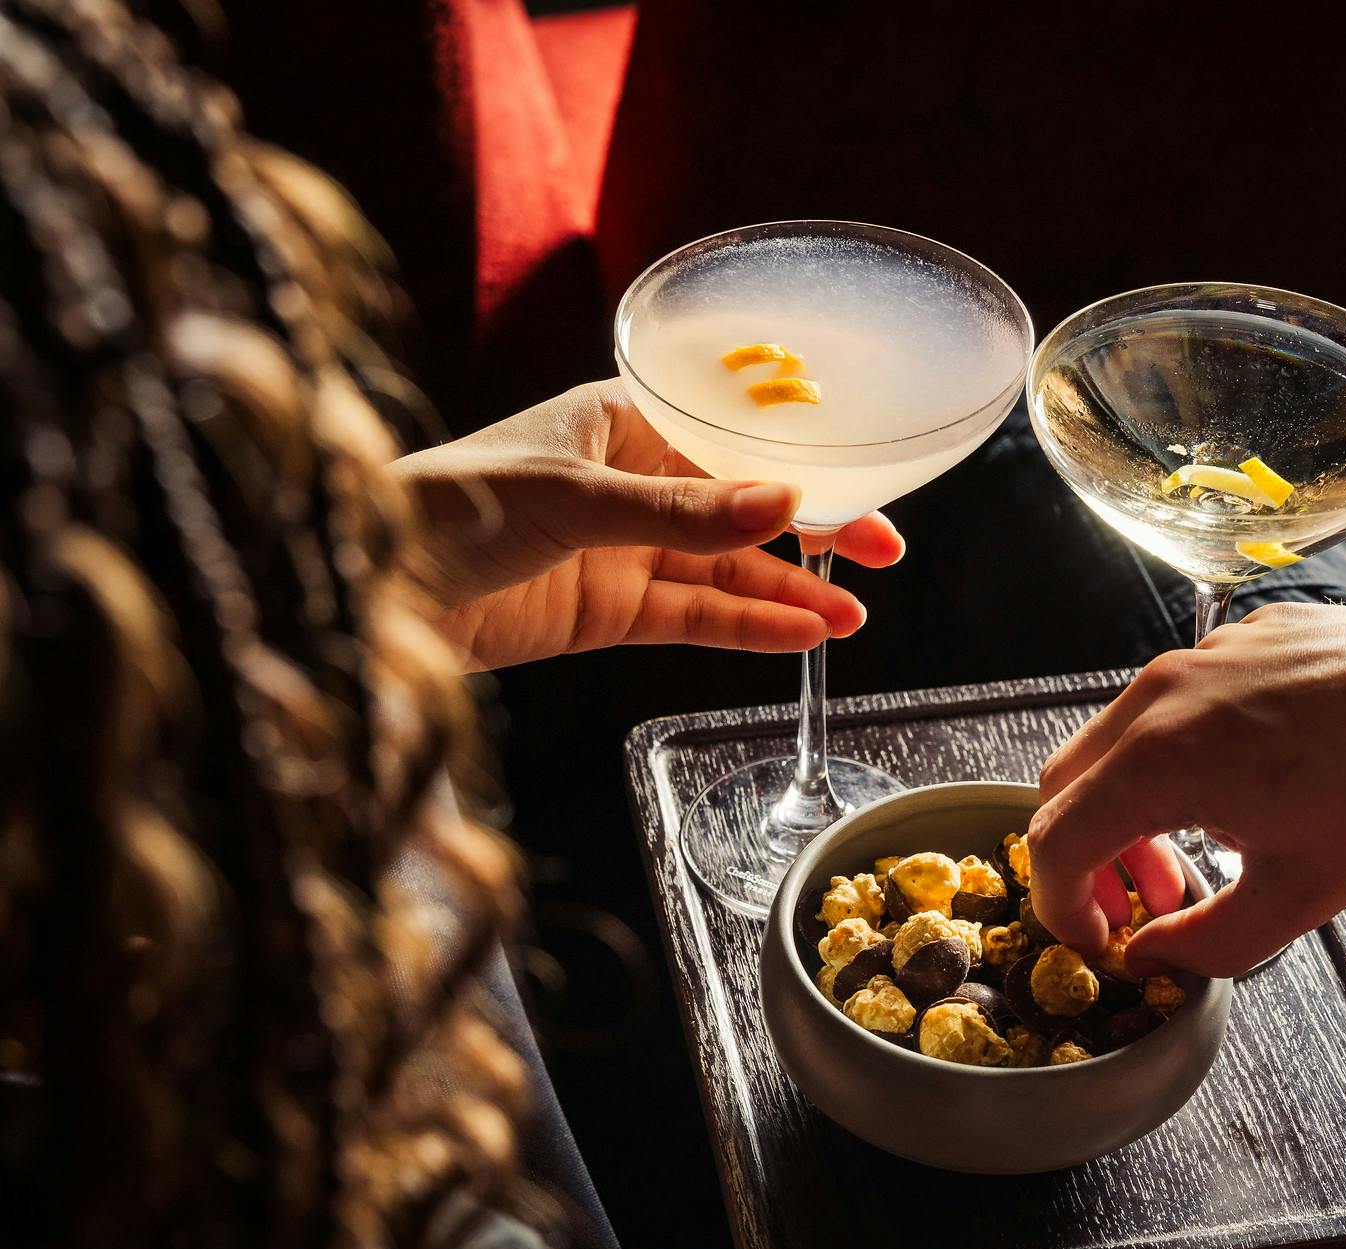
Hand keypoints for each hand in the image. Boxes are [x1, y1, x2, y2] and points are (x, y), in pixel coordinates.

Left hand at [394, 380, 905, 669]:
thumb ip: (684, 511)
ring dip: (788, 592)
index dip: (804, 466)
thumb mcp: (576, 498)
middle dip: (814, 533)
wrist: (365, 585)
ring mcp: (623, 548)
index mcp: (624, 419)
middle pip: (742, 507)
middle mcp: (632, 480)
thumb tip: (787, 505)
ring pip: (726, 569)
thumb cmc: (448, 502)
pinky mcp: (608, 610)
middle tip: (884, 554)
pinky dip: (745, 627)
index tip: (865, 489)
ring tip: (851, 617)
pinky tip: (798, 635)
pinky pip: (693, 616)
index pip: (734, 440)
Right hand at [1030, 603, 1345, 972]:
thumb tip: (1152, 956)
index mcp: (1160, 759)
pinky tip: (1260, 782)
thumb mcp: (1297, 898)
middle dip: (1093, 853)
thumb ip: (1204, 944)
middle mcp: (1166, 691)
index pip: (1056, 839)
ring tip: (1206, 849)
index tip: (1100, 941)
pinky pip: (1186, 695)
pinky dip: (1186, 750)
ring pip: (1125, 733)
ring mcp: (1209, 651)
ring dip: (1137, 802)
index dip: (1062, 905)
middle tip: (1151, 904)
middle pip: (1072, 780)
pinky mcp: (1253, 632)